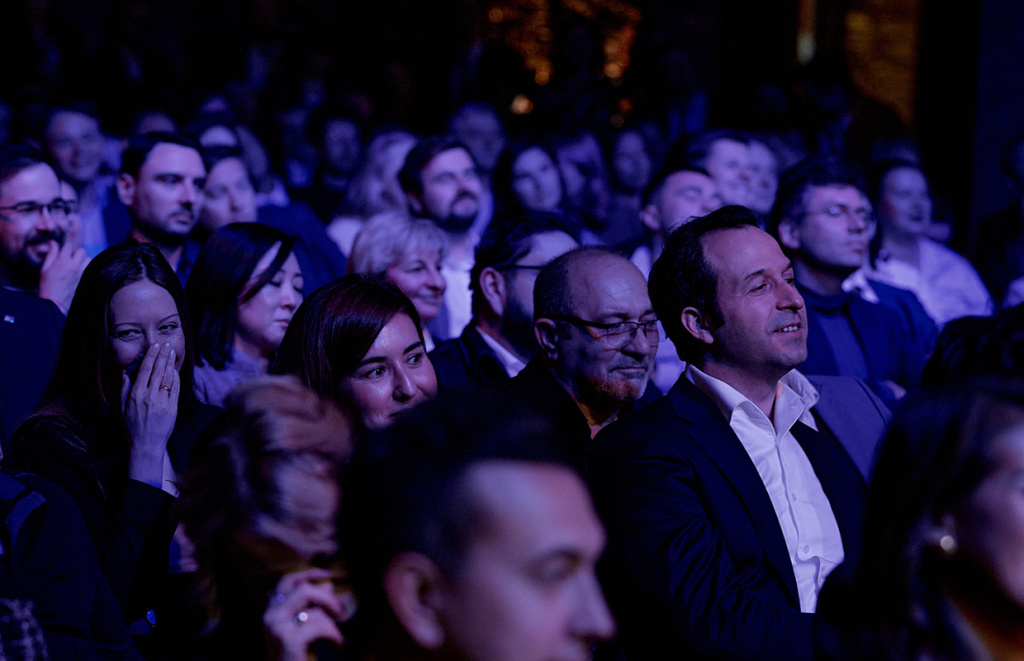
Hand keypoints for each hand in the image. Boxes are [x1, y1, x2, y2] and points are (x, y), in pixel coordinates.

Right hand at [38, 240, 87, 312]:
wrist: (55, 303)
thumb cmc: (47, 286)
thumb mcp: (44, 269)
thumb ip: (51, 254)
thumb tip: (53, 242)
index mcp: (62, 262)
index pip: (68, 246)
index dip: (65, 247)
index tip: (62, 251)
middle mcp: (74, 266)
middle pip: (81, 250)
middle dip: (75, 252)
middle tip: (69, 258)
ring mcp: (82, 273)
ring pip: (89, 258)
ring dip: (83, 260)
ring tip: (75, 265)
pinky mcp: (86, 279)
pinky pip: (91, 268)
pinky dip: (86, 267)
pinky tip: (79, 272)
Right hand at [124, 342, 178, 485]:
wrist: (146, 444)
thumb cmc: (132, 425)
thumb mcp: (122, 407)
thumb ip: (124, 388)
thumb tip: (125, 372)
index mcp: (136, 395)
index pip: (145, 370)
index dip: (151, 356)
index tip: (154, 345)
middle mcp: (149, 396)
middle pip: (158, 370)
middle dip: (162, 355)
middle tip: (166, 344)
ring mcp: (162, 401)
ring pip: (168, 377)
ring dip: (170, 363)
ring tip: (171, 352)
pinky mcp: (172, 407)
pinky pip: (175, 388)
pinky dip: (175, 377)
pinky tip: (175, 369)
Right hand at [264, 568, 352, 660]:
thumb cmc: (297, 658)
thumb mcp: (305, 628)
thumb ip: (313, 606)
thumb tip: (328, 585)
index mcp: (271, 612)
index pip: (287, 581)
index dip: (309, 574)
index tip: (328, 575)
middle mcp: (269, 617)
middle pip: (304, 589)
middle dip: (327, 598)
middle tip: (341, 613)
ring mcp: (276, 628)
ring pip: (314, 608)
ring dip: (332, 621)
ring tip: (337, 637)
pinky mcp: (288, 641)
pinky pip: (319, 625)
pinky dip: (334, 634)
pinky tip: (337, 644)